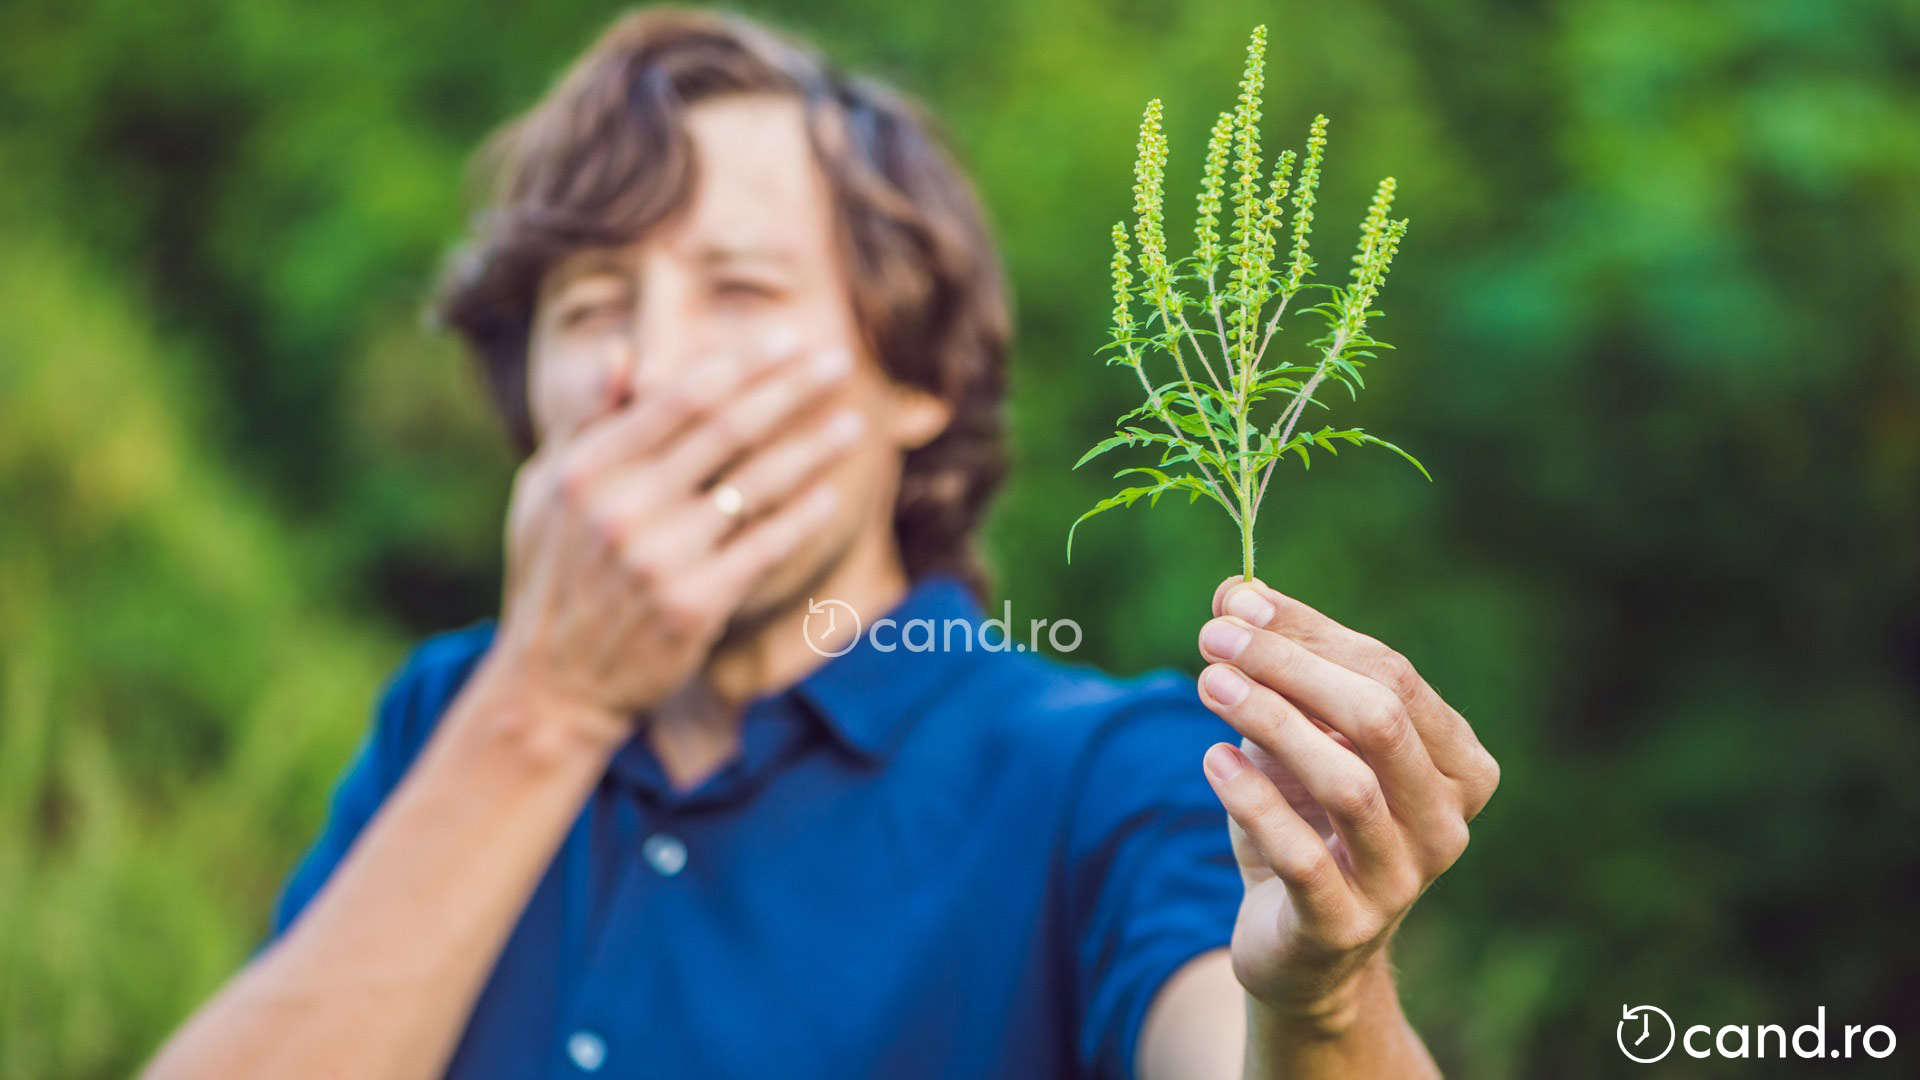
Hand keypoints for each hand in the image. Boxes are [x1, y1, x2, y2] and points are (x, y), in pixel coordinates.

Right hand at [479, 335, 863, 744]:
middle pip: (726, 430)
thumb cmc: (553, 578)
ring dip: (811, 449)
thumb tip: (625, 354)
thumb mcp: (544, 492)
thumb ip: (584, 422)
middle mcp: (621, 507)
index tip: (787, 340)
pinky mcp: (692, 606)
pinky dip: (799, 518)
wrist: (554, 688)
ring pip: (754, 486)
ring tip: (852, 424)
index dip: (741, 365)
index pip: (679, 399)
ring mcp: (658, 558)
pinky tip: (829, 494)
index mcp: (586, 469)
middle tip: (839, 361)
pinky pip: (762, 548)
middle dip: (790, 390)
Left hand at [1194, 577, 1498, 1026]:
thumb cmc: (1307, 820)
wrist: (1301, 944)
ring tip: (1208, 685)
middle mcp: (1446, 821)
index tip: (1235, 606)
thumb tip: (1235, 592)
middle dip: (1290, 668)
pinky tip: (1213, 759)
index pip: (1390, 673)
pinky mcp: (1345, 925)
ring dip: (1270, 721)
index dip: (1310, 633)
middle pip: (1379, 718)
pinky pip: (1304, 854)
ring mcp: (1403, 878)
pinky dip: (1254, 799)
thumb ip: (1280, 663)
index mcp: (1455, 762)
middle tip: (1214, 640)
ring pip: (1348, 784)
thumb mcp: (1298, 736)